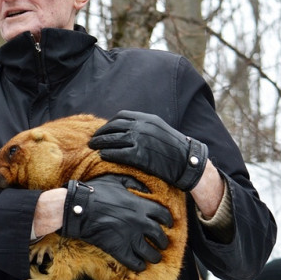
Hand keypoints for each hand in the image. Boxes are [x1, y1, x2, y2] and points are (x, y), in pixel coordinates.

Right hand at [60, 174, 172, 271]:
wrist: (78, 208)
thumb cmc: (96, 192)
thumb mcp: (116, 180)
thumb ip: (134, 183)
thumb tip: (146, 189)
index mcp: (140, 206)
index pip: (164, 215)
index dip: (168, 221)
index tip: (168, 225)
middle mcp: (140, 223)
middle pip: (159, 236)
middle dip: (163, 241)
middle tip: (162, 244)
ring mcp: (130, 238)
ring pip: (150, 253)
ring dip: (154, 256)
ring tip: (154, 257)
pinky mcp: (119, 250)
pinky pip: (134, 262)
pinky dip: (139, 266)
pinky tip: (140, 265)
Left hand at [88, 110, 207, 191]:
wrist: (188, 162)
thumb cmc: (174, 148)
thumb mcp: (160, 129)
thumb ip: (144, 126)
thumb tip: (127, 128)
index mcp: (147, 118)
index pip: (121, 117)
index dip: (109, 124)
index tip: (103, 130)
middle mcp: (142, 126)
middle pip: (113, 127)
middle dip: (101, 133)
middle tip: (92, 140)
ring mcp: (140, 140)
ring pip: (113, 140)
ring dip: (100, 143)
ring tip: (93, 148)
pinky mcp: (139, 155)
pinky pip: (117, 153)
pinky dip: (108, 154)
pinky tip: (103, 156)